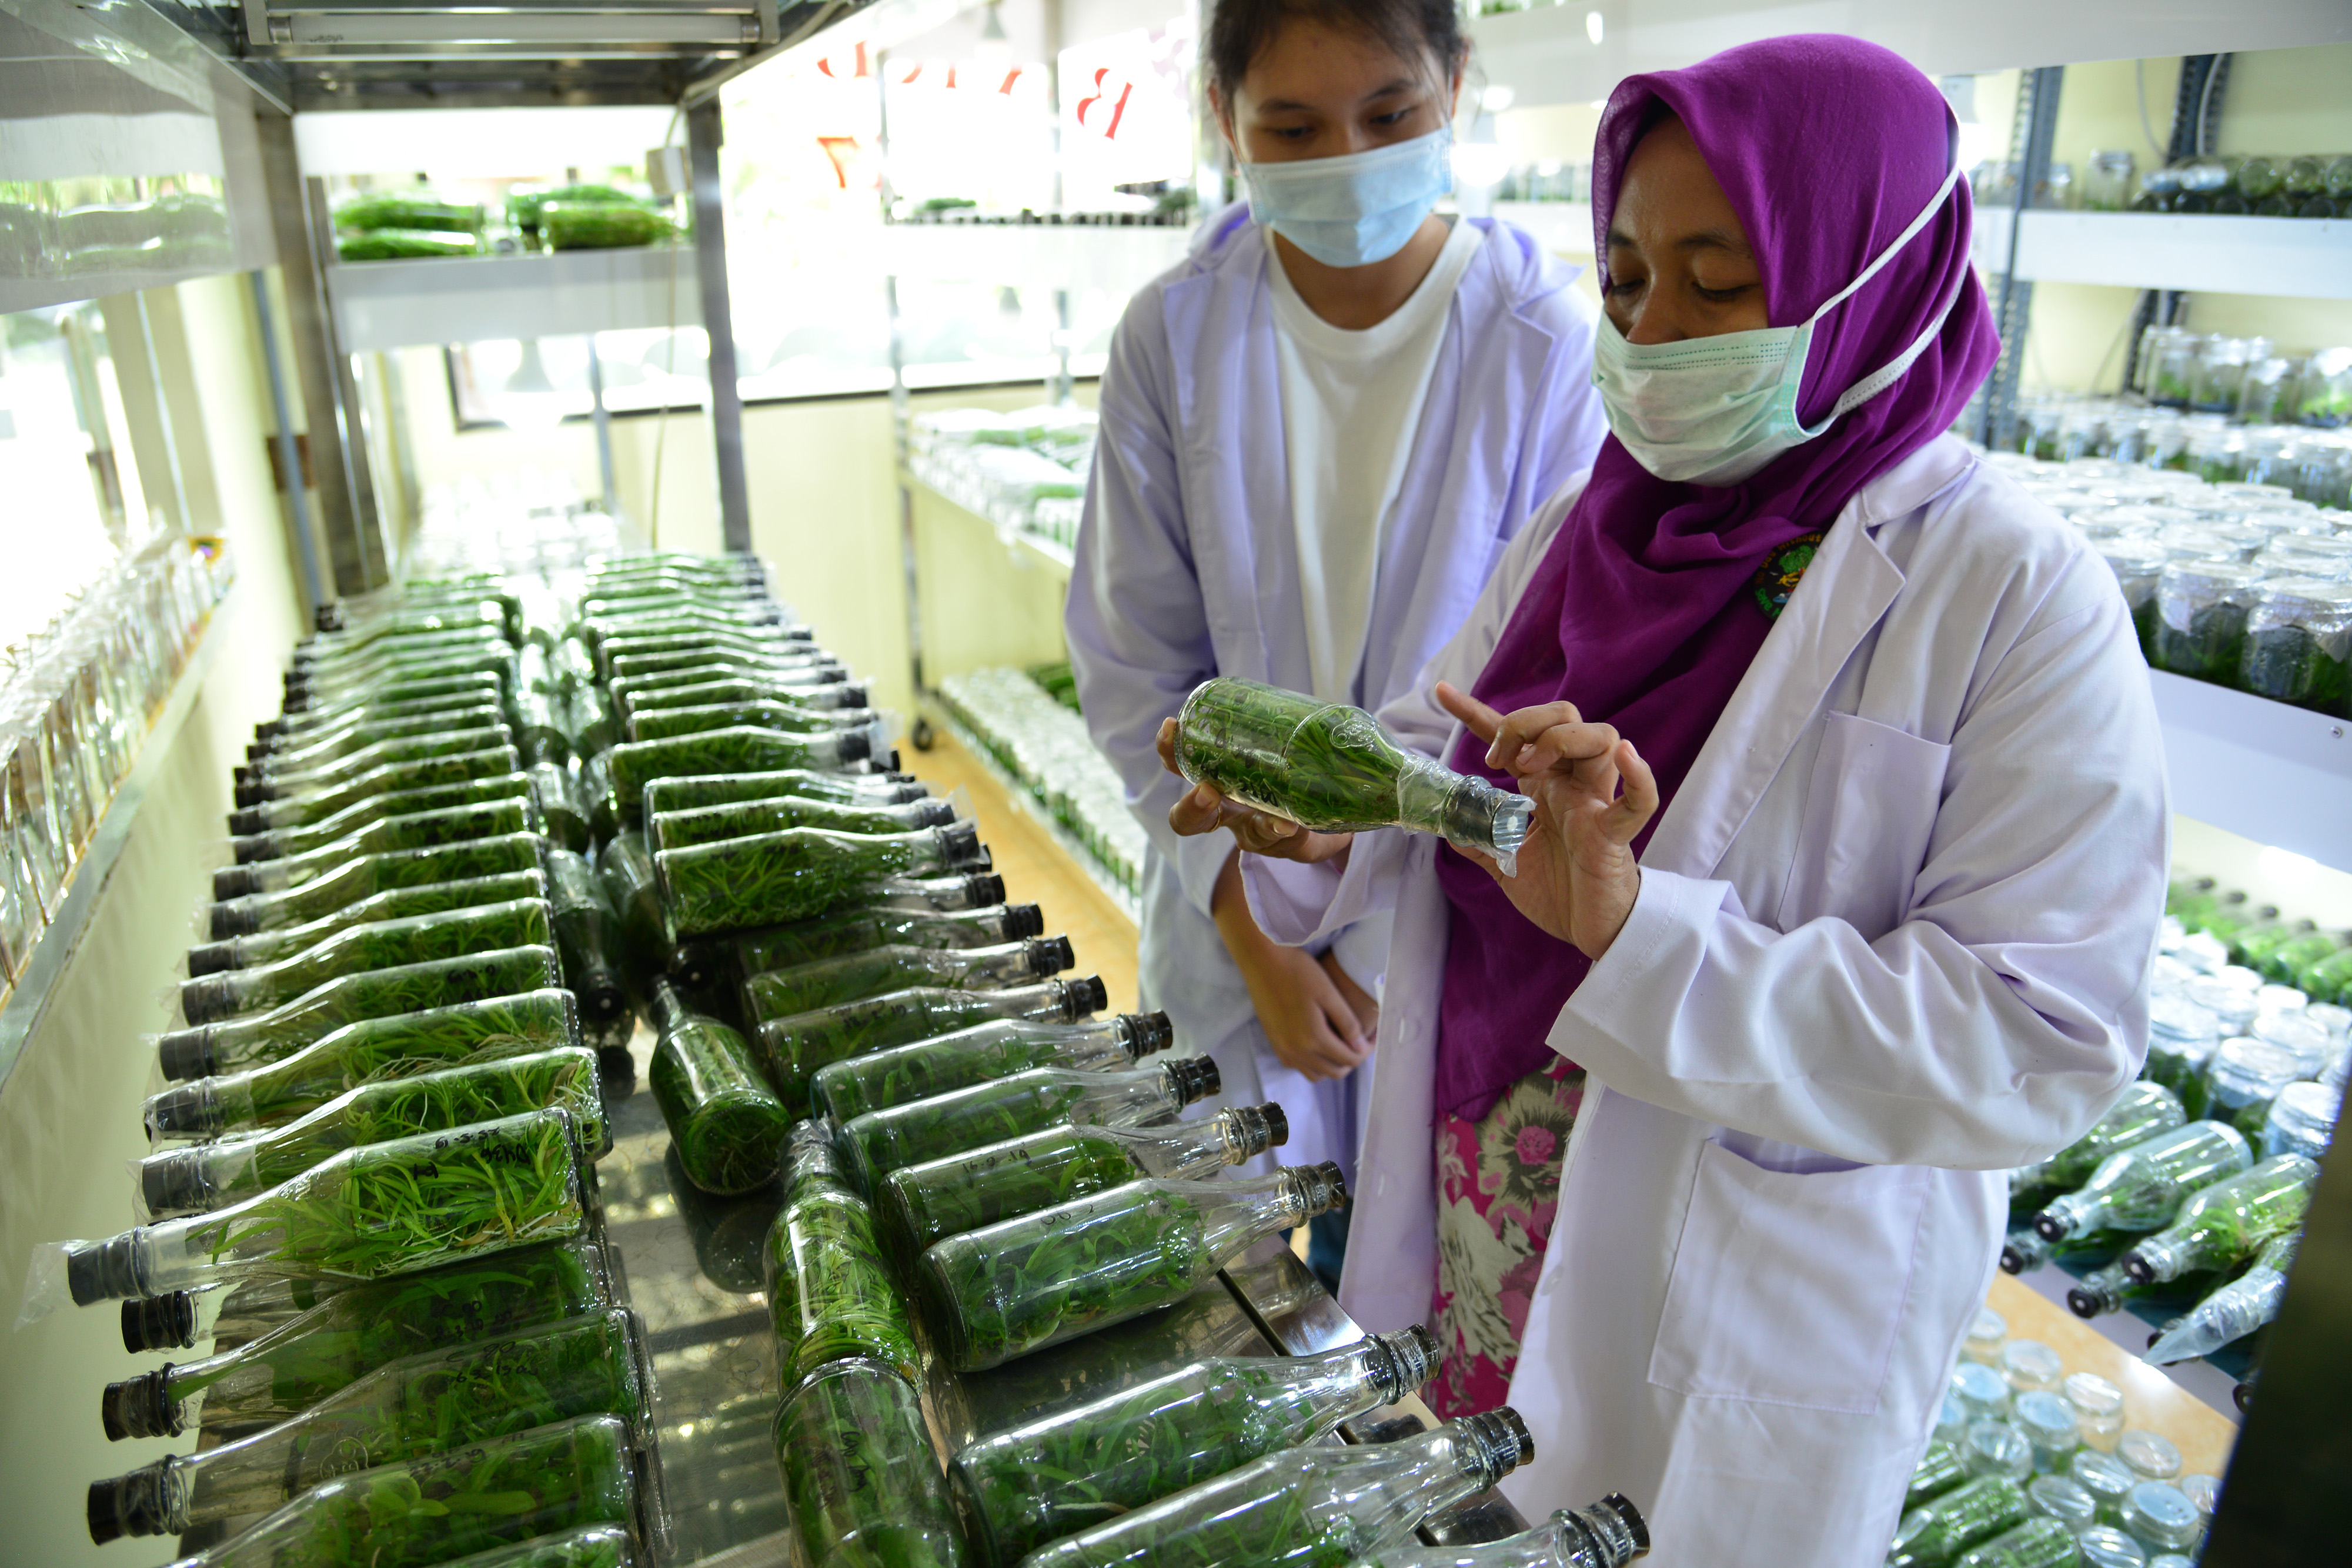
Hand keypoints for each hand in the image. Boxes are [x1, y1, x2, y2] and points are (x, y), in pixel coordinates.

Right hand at [1156, 717, 1353, 865]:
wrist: (1325, 809)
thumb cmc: (1288, 769)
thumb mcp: (1274, 744)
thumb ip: (1270, 725)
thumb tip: (1274, 693)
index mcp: (1215, 779)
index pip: (1181, 765)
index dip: (1169, 749)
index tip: (1172, 726)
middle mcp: (1227, 810)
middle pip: (1190, 819)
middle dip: (1191, 808)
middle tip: (1206, 792)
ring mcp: (1253, 830)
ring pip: (1244, 837)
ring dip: (1255, 825)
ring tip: (1270, 817)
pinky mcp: (1283, 843)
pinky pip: (1279, 839)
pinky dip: (1283, 831)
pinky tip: (1291, 825)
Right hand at [1213, 853, 1371, 1081]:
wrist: (1262, 959)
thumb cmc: (1297, 970)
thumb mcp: (1328, 993)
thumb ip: (1347, 1022)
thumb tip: (1361, 1047)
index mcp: (1313, 1038)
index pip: (1350, 1059)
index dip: (1367, 1050)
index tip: (1374, 1035)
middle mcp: (1296, 1050)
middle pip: (1334, 1071)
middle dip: (1353, 1059)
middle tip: (1361, 1040)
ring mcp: (1282, 1049)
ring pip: (1316, 1074)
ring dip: (1333, 1065)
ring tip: (1342, 1044)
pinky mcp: (1274, 1043)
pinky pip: (1298, 1066)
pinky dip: (1313, 1062)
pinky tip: (1320, 1043)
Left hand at [1434, 681, 1657, 960]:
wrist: (1589, 931)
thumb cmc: (1557, 892)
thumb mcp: (1502, 863)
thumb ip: (1477, 840)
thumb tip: (1445, 824)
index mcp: (1543, 785)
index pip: (1513, 736)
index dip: (1476, 713)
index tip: (1442, 694)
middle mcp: (1571, 784)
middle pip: (1563, 716)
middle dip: (1524, 722)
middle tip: (1497, 759)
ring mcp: (1595, 803)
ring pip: (1602, 737)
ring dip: (1561, 739)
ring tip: (1530, 766)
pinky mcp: (1613, 834)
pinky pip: (1638, 801)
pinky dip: (1638, 777)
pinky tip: (1627, 756)